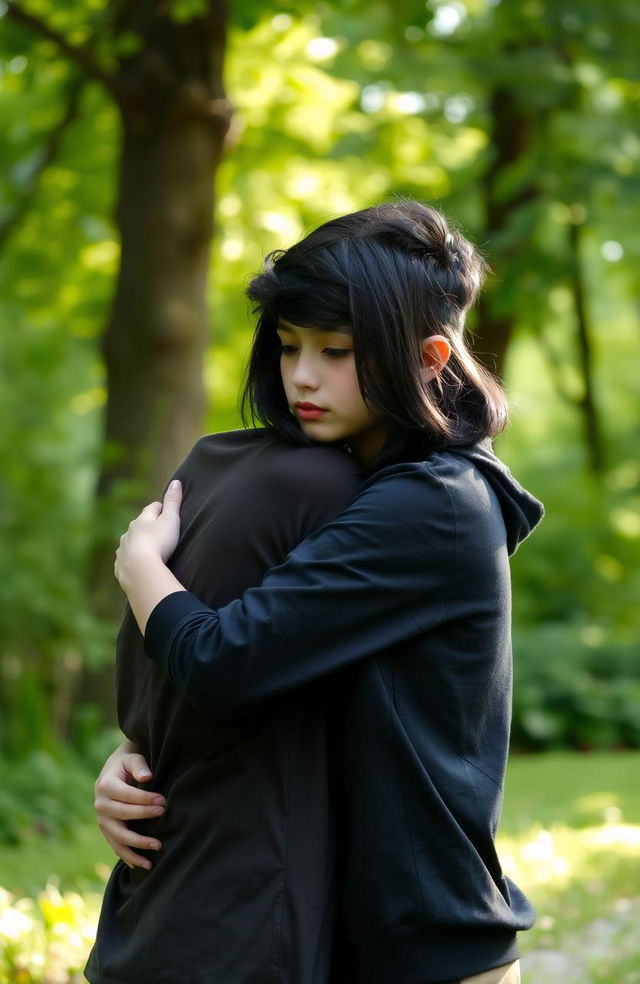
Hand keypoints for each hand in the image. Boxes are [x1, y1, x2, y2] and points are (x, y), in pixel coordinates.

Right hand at [94, 740, 165, 869]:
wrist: (114, 770)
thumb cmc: (127, 763)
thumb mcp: (132, 758)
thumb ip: (139, 766)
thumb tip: (147, 777)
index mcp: (105, 785)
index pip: (126, 796)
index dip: (144, 800)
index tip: (163, 802)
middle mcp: (100, 804)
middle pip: (122, 816)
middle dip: (144, 816)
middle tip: (164, 814)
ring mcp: (102, 820)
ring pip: (118, 837)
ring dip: (137, 846)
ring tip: (158, 847)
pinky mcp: (106, 830)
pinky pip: (116, 846)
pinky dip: (127, 856)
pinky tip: (141, 864)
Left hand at [115, 480, 181, 589]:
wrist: (140, 570)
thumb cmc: (159, 542)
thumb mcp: (171, 519)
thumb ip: (173, 501)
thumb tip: (176, 481)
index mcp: (142, 520)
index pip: (152, 508)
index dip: (161, 508)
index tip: (168, 511)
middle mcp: (128, 532)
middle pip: (139, 525)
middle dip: (148, 526)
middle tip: (160, 531)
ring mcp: (122, 550)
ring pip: (130, 542)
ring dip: (139, 544)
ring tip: (150, 551)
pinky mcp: (120, 566)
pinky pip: (125, 560)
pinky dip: (132, 560)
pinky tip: (138, 565)